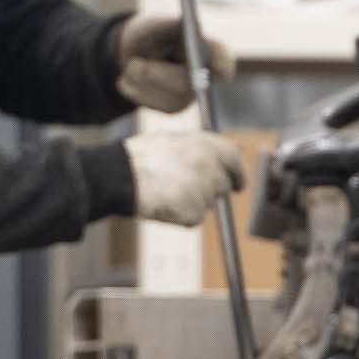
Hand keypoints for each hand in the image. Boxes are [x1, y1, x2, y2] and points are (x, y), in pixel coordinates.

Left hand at [115, 13, 233, 114]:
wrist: (134, 52)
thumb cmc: (151, 34)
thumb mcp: (154, 25)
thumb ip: (168, 25)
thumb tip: (182, 23)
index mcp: (208, 48)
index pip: (223, 58)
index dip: (223, 63)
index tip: (218, 68)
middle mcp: (206, 74)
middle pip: (186, 84)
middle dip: (156, 75)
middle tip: (133, 65)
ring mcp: (191, 94)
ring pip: (164, 96)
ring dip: (139, 79)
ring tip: (133, 64)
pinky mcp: (173, 108)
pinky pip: (150, 104)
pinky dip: (133, 89)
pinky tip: (131, 79)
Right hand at [125, 129, 246, 224]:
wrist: (119, 177)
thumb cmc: (137, 159)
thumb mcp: (169, 141)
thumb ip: (195, 149)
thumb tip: (212, 160)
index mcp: (203, 144)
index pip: (233, 157)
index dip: (238, 172)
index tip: (239, 183)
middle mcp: (208, 165)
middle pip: (223, 185)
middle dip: (212, 191)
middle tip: (192, 193)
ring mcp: (202, 188)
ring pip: (207, 202)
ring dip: (192, 202)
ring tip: (166, 193)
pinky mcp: (194, 210)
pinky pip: (193, 218)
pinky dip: (181, 216)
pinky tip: (163, 205)